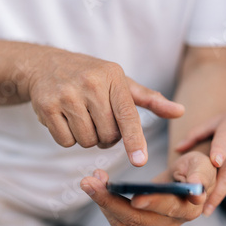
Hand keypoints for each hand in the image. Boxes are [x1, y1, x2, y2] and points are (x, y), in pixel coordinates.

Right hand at [20, 48, 184, 166]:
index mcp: (113, 77)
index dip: (134, 140)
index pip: (127, 115)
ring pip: (87, 141)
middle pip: (108, 135)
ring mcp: (66, 95)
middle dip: (107, 136)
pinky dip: (68, 138)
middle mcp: (90, 84)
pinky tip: (65, 119)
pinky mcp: (46, 106)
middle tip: (99, 119)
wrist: (45, 64)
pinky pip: (66, 141)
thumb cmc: (91, 76)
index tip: (140, 161)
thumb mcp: (121, 82)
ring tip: (82, 118)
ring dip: (88, 138)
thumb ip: (150, 100)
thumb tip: (180, 111)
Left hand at [80, 151, 215, 225]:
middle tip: (89, 182)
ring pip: (123, 221)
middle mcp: (170, 222)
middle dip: (110, 201)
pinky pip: (118, 218)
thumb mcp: (202, 165)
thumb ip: (200, 176)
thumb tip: (196, 192)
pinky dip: (104, 202)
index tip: (134, 197)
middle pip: (137, 218)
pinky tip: (96, 184)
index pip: (168, 208)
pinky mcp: (140, 222)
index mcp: (187, 209)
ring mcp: (153, 225)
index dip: (152, 202)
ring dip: (102, 202)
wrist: (188, 178)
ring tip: (88, 181)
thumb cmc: (196, 168)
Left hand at [176, 109, 225, 215]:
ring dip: (222, 191)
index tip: (215, 162)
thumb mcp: (215, 122)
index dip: (220, 152)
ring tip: (209, 203)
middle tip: (204, 209)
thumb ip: (195, 134)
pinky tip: (225, 187)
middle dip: (217, 192)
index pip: (224, 142)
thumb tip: (177, 149)